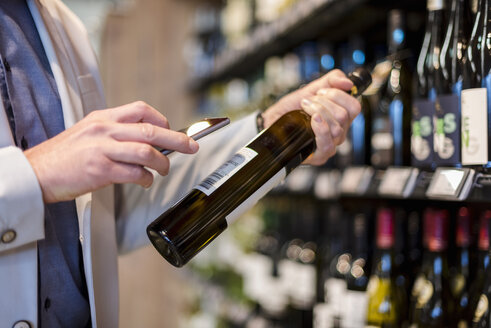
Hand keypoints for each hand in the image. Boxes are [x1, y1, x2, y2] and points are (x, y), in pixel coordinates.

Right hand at [24, 101, 198, 202]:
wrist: (36, 172)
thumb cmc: (63, 156)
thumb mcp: (88, 132)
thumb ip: (114, 132)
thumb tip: (144, 141)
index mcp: (102, 118)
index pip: (140, 109)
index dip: (161, 120)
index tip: (171, 130)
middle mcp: (104, 130)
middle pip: (151, 130)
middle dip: (176, 140)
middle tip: (191, 147)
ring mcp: (102, 150)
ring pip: (146, 152)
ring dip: (162, 163)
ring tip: (163, 170)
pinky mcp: (100, 171)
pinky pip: (134, 173)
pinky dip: (145, 178)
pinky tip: (145, 181)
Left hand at [261, 69, 361, 164]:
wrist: (272, 121)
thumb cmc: (291, 109)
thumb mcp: (311, 89)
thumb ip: (332, 80)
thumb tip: (349, 83)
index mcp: (341, 118)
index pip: (354, 107)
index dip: (338, 95)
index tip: (320, 92)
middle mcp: (339, 133)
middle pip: (344, 116)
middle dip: (324, 102)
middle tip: (308, 101)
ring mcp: (330, 145)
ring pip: (336, 128)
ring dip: (317, 112)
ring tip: (304, 108)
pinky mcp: (319, 156)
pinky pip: (327, 145)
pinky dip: (320, 129)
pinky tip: (312, 120)